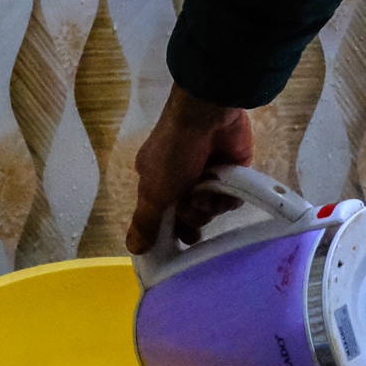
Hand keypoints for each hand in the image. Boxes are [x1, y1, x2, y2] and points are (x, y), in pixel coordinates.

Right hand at [128, 89, 255, 253]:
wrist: (206, 116)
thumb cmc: (173, 154)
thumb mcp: (153, 191)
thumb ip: (145, 222)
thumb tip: (132, 249)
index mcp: (157, 182)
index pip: (162, 218)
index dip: (170, 231)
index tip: (177, 243)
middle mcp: (182, 181)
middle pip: (190, 218)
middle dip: (193, 216)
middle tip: (194, 205)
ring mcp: (208, 175)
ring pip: (212, 211)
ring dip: (211, 205)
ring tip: (208, 189)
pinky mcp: (233, 171)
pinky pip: (232, 199)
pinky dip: (228, 196)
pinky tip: (224, 184)